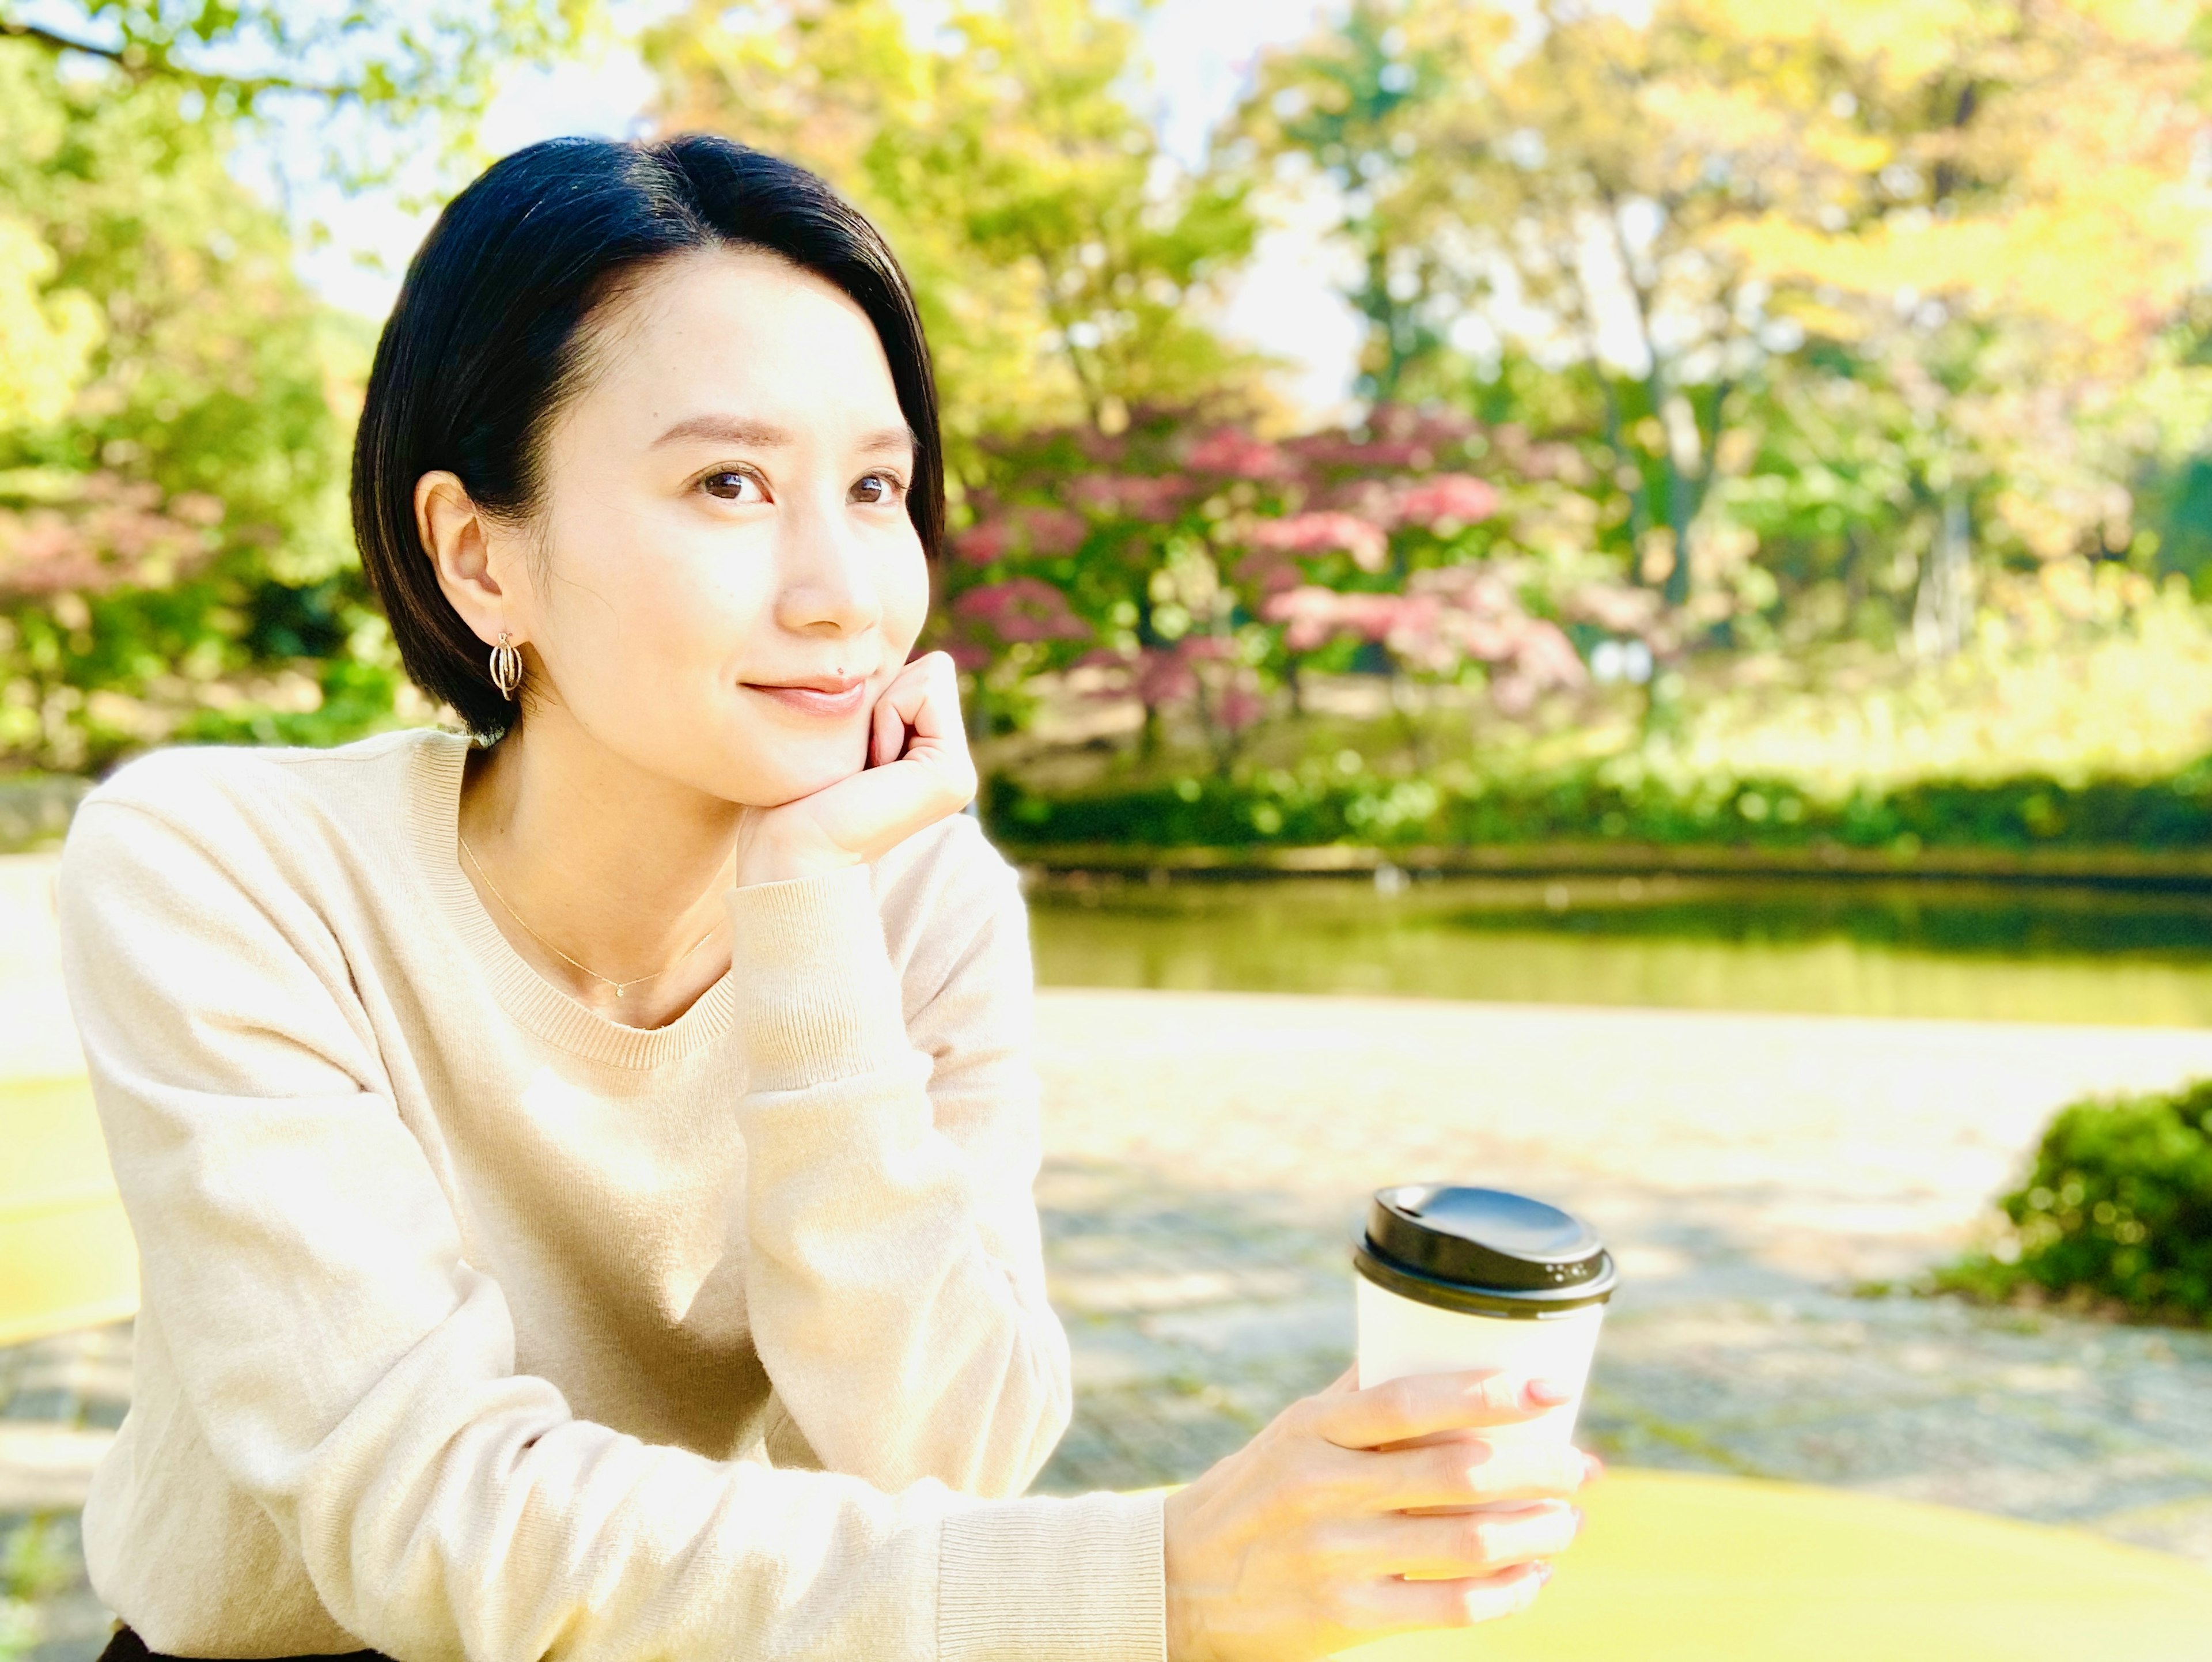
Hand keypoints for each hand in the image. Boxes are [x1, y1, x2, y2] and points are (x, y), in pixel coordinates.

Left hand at [733, 651, 976, 885]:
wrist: (790, 851)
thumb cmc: (792, 795)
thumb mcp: (839, 732)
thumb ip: (871, 701)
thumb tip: (873, 659)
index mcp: (929, 759)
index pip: (924, 673)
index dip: (877, 693)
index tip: (850, 748)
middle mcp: (952, 767)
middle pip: (932, 670)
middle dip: (884, 697)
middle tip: (855, 758)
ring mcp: (958, 775)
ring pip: (932, 674)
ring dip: (882, 708)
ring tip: (859, 765)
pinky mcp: (951, 776)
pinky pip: (925, 691)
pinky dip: (887, 715)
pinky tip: (868, 768)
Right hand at [1162, 1368, 1596, 1661]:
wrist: (1178, 1581)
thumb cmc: (1253, 1493)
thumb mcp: (1291, 1431)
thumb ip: (1357, 1397)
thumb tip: (1433, 1344)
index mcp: (1313, 1429)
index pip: (1412, 1400)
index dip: (1491, 1392)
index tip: (1554, 1388)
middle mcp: (1322, 1488)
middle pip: (1457, 1471)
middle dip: (1539, 1466)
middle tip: (1583, 1466)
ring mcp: (1333, 1556)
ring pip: (1465, 1540)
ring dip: (1535, 1529)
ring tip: (1568, 1520)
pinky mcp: (1343, 1617)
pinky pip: (1449, 1607)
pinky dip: (1506, 1591)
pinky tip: (1532, 1576)